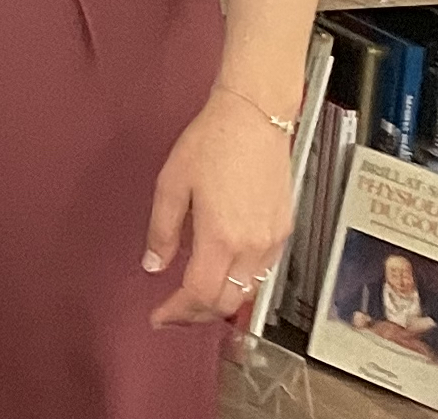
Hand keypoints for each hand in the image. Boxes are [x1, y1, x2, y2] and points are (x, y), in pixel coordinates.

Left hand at [144, 82, 298, 326]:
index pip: (200, 295)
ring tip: (192, 294)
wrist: (254, 120)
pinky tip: (219, 269)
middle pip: (227, 303)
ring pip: (247, 291)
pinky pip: (262, 272)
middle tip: (172, 310)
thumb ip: (161, 230)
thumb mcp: (171, 183)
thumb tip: (153, 266)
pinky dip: (239, 281)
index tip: (158, 317)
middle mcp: (252, 246)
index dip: (177, 313)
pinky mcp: (284, 232)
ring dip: (219, 301)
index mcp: (221, 236)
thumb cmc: (210, 143)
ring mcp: (272, 241)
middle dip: (197, 314)